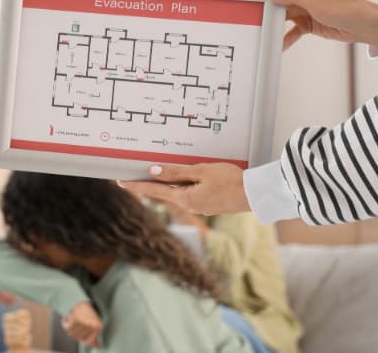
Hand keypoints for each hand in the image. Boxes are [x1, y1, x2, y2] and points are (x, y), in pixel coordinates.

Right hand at [64, 302, 103, 348]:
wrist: (77, 298)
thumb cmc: (86, 311)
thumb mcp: (93, 323)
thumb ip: (94, 336)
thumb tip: (97, 347)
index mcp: (98, 326)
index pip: (90, 342)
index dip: (87, 343)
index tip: (87, 343)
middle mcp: (92, 325)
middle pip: (80, 338)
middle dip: (77, 332)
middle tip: (77, 324)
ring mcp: (84, 323)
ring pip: (73, 334)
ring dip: (70, 328)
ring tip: (73, 319)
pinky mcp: (75, 320)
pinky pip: (67, 328)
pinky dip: (65, 324)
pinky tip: (67, 318)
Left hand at [117, 163, 253, 215]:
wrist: (256, 194)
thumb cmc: (232, 181)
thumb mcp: (201, 172)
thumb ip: (177, 172)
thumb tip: (153, 172)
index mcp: (185, 198)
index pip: (154, 190)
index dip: (136, 185)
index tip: (120, 182)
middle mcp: (190, 205)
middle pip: (164, 192)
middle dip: (149, 185)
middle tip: (131, 178)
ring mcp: (201, 206)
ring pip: (178, 193)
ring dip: (167, 185)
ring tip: (154, 176)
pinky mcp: (210, 204)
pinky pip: (191, 194)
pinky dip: (183, 187)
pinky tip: (182, 180)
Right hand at [238, 0, 377, 53]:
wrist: (368, 26)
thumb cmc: (350, 9)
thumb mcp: (318, 3)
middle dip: (259, 4)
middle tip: (243, 9)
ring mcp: (305, 10)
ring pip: (281, 15)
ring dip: (271, 23)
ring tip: (257, 28)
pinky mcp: (309, 23)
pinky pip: (291, 31)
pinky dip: (284, 38)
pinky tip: (278, 45)